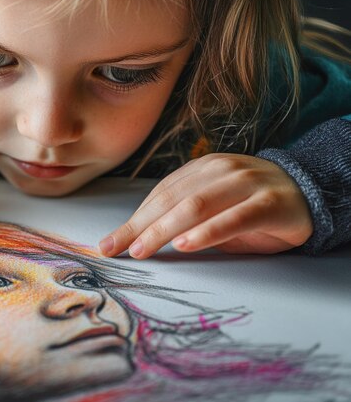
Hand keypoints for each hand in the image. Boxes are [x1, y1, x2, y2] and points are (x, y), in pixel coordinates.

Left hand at [99, 153, 312, 257]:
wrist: (308, 193)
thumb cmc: (250, 206)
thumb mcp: (212, 209)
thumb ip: (180, 217)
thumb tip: (135, 238)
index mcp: (202, 169)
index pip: (160, 195)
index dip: (133, 219)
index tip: (110, 242)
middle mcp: (221, 171)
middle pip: (172, 200)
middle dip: (140, 226)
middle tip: (118, 249)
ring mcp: (246, 184)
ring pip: (197, 206)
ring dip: (165, 229)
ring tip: (143, 249)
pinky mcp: (269, 204)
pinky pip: (233, 218)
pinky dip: (207, 232)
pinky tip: (186, 244)